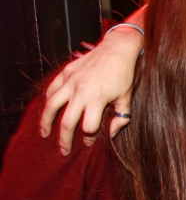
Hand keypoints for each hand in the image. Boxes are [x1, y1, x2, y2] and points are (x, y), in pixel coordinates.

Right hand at [40, 28, 142, 154]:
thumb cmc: (124, 74)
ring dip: (46, 122)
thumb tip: (110, 134)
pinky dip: (47, 101)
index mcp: (98, 99)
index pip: (88, 126)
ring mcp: (71, 81)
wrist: (117, 49)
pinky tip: (47, 110)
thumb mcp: (127, 98)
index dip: (89, 137)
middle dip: (64, 140)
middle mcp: (81, 91)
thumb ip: (121, 118)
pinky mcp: (66, 72)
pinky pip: (51, 89)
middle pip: (67, 122)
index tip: (89, 142)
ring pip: (52, 106)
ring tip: (45, 133)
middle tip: (64, 150)